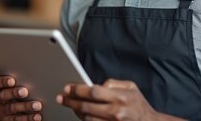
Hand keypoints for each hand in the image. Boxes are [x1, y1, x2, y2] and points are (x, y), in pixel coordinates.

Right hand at [0, 75, 42, 120]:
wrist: (20, 109)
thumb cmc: (21, 91)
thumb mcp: (17, 86)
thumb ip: (20, 82)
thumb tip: (33, 78)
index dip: (4, 81)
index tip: (13, 81)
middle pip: (3, 95)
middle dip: (14, 93)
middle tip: (25, 92)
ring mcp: (0, 112)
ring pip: (11, 108)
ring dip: (25, 106)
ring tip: (37, 105)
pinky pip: (16, 120)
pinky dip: (28, 118)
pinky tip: (37, 116)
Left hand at [56, 79, 183, 120]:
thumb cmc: (139, 104)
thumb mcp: (131, 87)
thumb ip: (113, 83)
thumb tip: (97, 84)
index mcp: (120, 97)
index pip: (94, 92)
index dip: (78, 89)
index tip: (68, 88)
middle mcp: (116, 111)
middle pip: (87, 106)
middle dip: (71, 101)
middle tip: (61, 97)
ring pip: (87, 119)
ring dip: (76, 112)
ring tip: (69, 105)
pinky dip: (85, 120)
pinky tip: (80, 115)